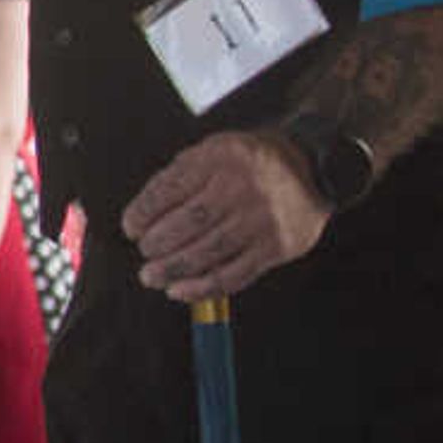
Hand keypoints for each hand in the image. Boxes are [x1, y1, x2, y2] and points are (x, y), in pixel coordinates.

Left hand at [125, 129, 329, 302]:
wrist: (311, 167)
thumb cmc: (249, 163)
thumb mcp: (212, 151)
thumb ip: (176, 177)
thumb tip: (139, 217)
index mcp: (221, 159)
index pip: (171, 190)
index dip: (143, 213)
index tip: (130, 228)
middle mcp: (244, 188)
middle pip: (189, 224)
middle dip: (157, 244)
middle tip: (144, 253)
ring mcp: (263, 220)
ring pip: (209, 253)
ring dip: (173, 270)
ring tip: (151, 276)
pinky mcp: (277, 247)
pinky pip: (234, 275)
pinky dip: (201, 288)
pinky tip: (179, 291)